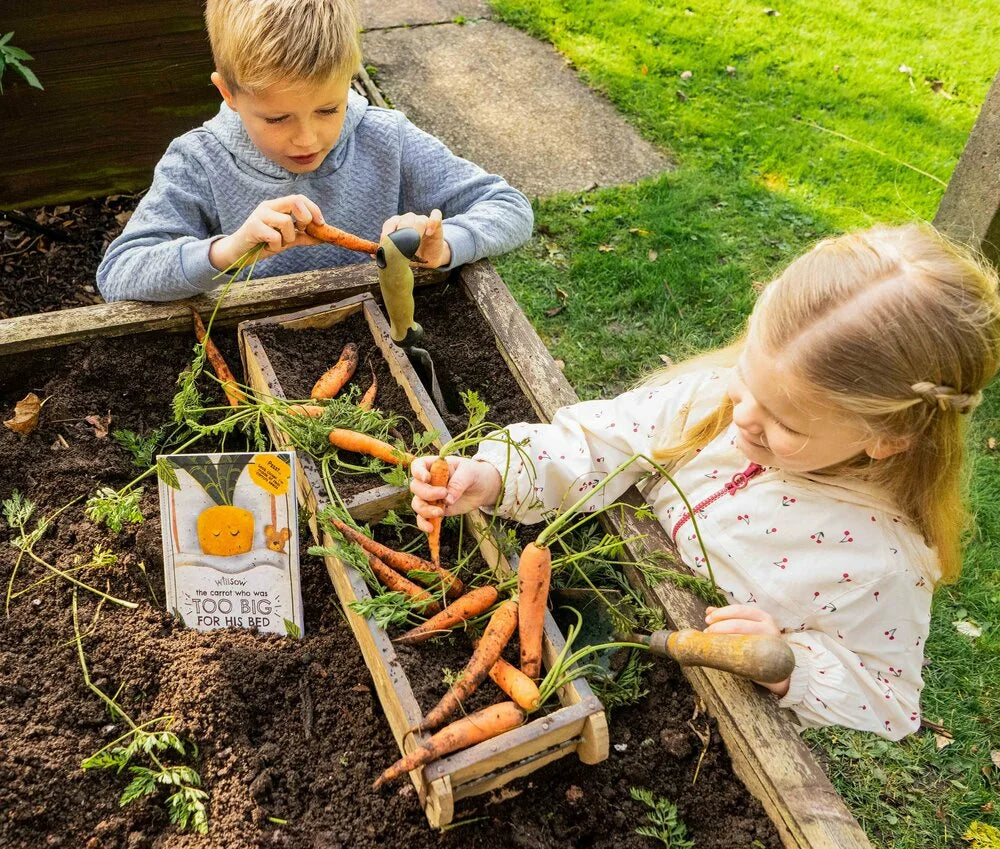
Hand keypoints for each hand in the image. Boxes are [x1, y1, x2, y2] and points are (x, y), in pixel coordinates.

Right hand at [210, 195, 324, 270]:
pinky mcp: (253, 226)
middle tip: (299, 231)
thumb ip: (305, 236)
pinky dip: (276, 246)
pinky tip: (268, 247)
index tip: (321, 224)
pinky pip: (275, 236)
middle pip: (295, 201)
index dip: (313, 209)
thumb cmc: (264, 243)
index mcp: (277, 206)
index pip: (299, 198)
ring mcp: (259, 215)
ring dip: (288, 238)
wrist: (239, 253)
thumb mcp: (288, 239)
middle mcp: (269, 206)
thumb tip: (325, 237)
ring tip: (277, 243)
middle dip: (304, 219)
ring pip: (286, 222)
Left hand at [381, 208, 450, 268]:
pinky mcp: (436, 224)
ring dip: (417, 229)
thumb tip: (373, 255)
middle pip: (405, 220)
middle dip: (404, 233)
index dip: (389, 232)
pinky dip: (432, 222)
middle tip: (404, 246)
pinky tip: (429, 233)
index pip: (390, 223)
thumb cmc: (411, 255)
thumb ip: (388, 253)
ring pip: (418, 218)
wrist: (428, 257)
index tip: (389, 244)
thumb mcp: (399, 256)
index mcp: (396, 225)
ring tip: (417, 242)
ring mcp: (422, 221)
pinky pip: (435, 215)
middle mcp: (408, 220)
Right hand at [409, 456, 502, 532]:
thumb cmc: (475, 474)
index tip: (427, 479)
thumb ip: (458, 483)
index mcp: (434, 466)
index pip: (418, 465)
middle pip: (416, 487)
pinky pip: (423, 518)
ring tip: (441, 512)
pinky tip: (431, 529)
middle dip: (427, 493)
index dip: (418, 472)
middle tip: (444, 494)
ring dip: (425, 510)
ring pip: (417, 504)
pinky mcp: (435, 509)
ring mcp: (430, 496)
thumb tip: (447, 500)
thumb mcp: (469, 472)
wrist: (483, 488)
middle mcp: (429, 481)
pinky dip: (424, 524)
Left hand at [704, 605, 789, 695]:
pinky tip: (721, 652)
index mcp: (763, 616)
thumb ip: (730, 618)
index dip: (721, 613)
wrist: (779, 668)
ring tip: (710, 641)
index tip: (708, 619)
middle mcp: (769, 627)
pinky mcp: (766, 658)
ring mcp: (769, 643)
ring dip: (722, 638)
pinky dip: (730, 651)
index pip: (739, 610)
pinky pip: (745, 654)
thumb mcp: (747, 626)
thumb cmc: (757, 643)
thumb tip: (709, 611)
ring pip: (741, 638)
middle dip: (718, 627)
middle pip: (738, 624)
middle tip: (707, 632)